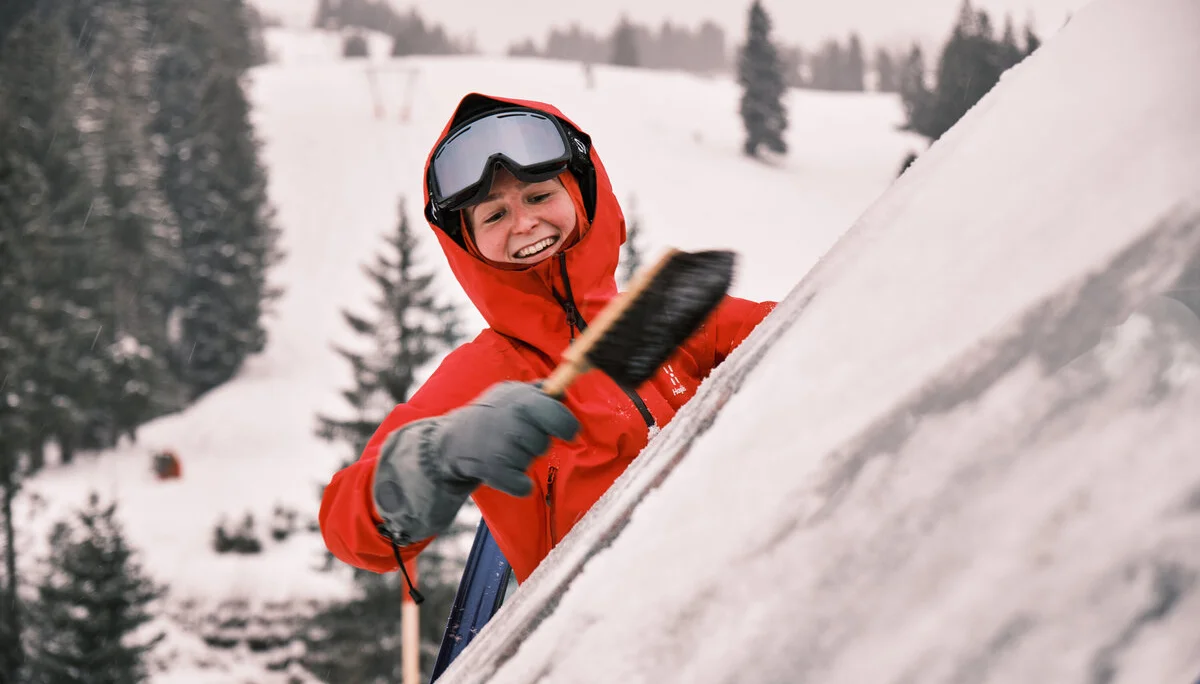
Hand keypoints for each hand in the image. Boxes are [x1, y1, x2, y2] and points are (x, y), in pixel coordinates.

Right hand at [437, 381, 578, 496]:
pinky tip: (505, 472)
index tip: (566, 433)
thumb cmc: (488, 416)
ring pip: (531, 461)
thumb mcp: (510, 393)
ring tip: (501, 449)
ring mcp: (501, 443)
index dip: (566, 426)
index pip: (559, 415)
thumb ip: (538, 392)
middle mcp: (512, 418)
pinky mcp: (493, 469)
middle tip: (521, 441)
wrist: (449, 440)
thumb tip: (562, 392)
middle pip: (544, 443)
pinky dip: (518, 484)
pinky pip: (522, 486)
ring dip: (521, 460)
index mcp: (521, 398)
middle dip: (537, 445)